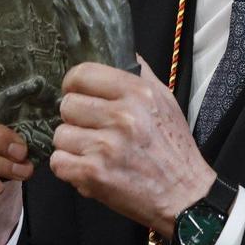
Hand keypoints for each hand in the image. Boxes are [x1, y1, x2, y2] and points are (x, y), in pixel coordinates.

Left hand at [51, 58, 214, 236]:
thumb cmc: (174, 148)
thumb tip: (121, 48)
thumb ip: (140, 74)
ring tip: (93, 152)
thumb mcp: (165, 100)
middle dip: (75, 119)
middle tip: (92, 130)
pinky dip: (69, 169)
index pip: (82, 74)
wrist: (185, 196)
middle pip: (67, 105)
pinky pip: (58, 162)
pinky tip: (88, 169)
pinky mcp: (94, 174)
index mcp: (137, 93)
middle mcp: (122, 116)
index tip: (78, 94)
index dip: (74, 85)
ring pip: (60, 135)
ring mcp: (106, 146)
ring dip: (72, 146)